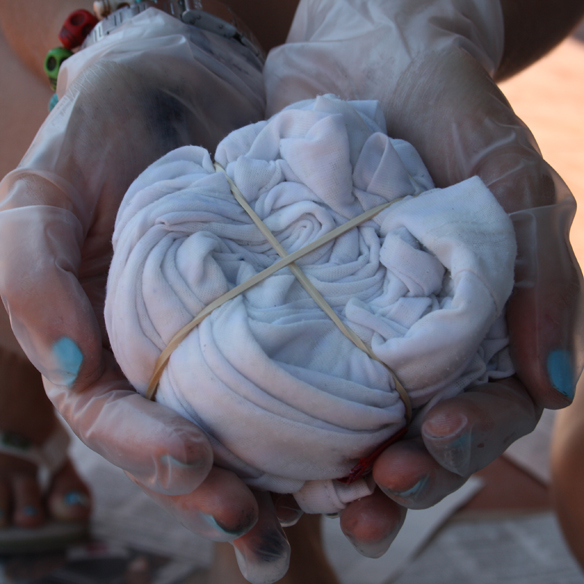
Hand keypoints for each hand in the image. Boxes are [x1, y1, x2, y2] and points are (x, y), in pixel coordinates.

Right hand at [0, 11, 290, 582]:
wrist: (183, 83)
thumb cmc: (107, 129)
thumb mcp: (48, 189)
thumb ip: (33, 271)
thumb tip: (65, 362)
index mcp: (103, 341)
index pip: (114, 418)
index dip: (146, 453)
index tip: (197, 466)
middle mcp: (164, 354)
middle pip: (187, 445)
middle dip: (222, 492)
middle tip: (263, 524)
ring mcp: (225, 339)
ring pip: (251, 430)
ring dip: (286, 480)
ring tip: (329, 511)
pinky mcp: (284, 313)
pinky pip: (303, 379)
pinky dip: (328, 420)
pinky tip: (362, 449)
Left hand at [264, 0, 581, 555]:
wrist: (358, 47)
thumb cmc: (440, 100)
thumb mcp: (502, 174)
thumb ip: (536, 273)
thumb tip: (554, 386)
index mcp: (478, 313)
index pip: (489, 404)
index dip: (468, 443)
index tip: (428, 453)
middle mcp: (418, 329)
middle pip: (422, 430)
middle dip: (405, 474)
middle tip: (372, 497)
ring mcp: (355, 319)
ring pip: (359, 419)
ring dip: (345, 470)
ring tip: (324, 505)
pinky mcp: (301, 297)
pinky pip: (295, 370)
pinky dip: (288, 418)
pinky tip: (268, 452)